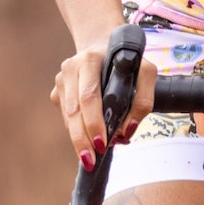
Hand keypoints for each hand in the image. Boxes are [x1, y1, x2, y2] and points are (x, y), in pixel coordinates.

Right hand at [51, 32, 159, 165]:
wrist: (102, 43)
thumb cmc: (127, 61)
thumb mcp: (145, 72)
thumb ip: (143, 101)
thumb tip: (127, 131)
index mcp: (89, 60)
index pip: (89, 96)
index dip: (93, 122)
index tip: (101, 143)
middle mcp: (70, 69)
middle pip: (73, 110)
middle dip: (81, 139)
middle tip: (90, 161)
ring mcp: (60, 80)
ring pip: (68, 116)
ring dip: (79, 138)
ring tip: (91, 157)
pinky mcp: (57, 91)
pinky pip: (67, 116)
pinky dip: (77, 130)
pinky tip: (88, 138)